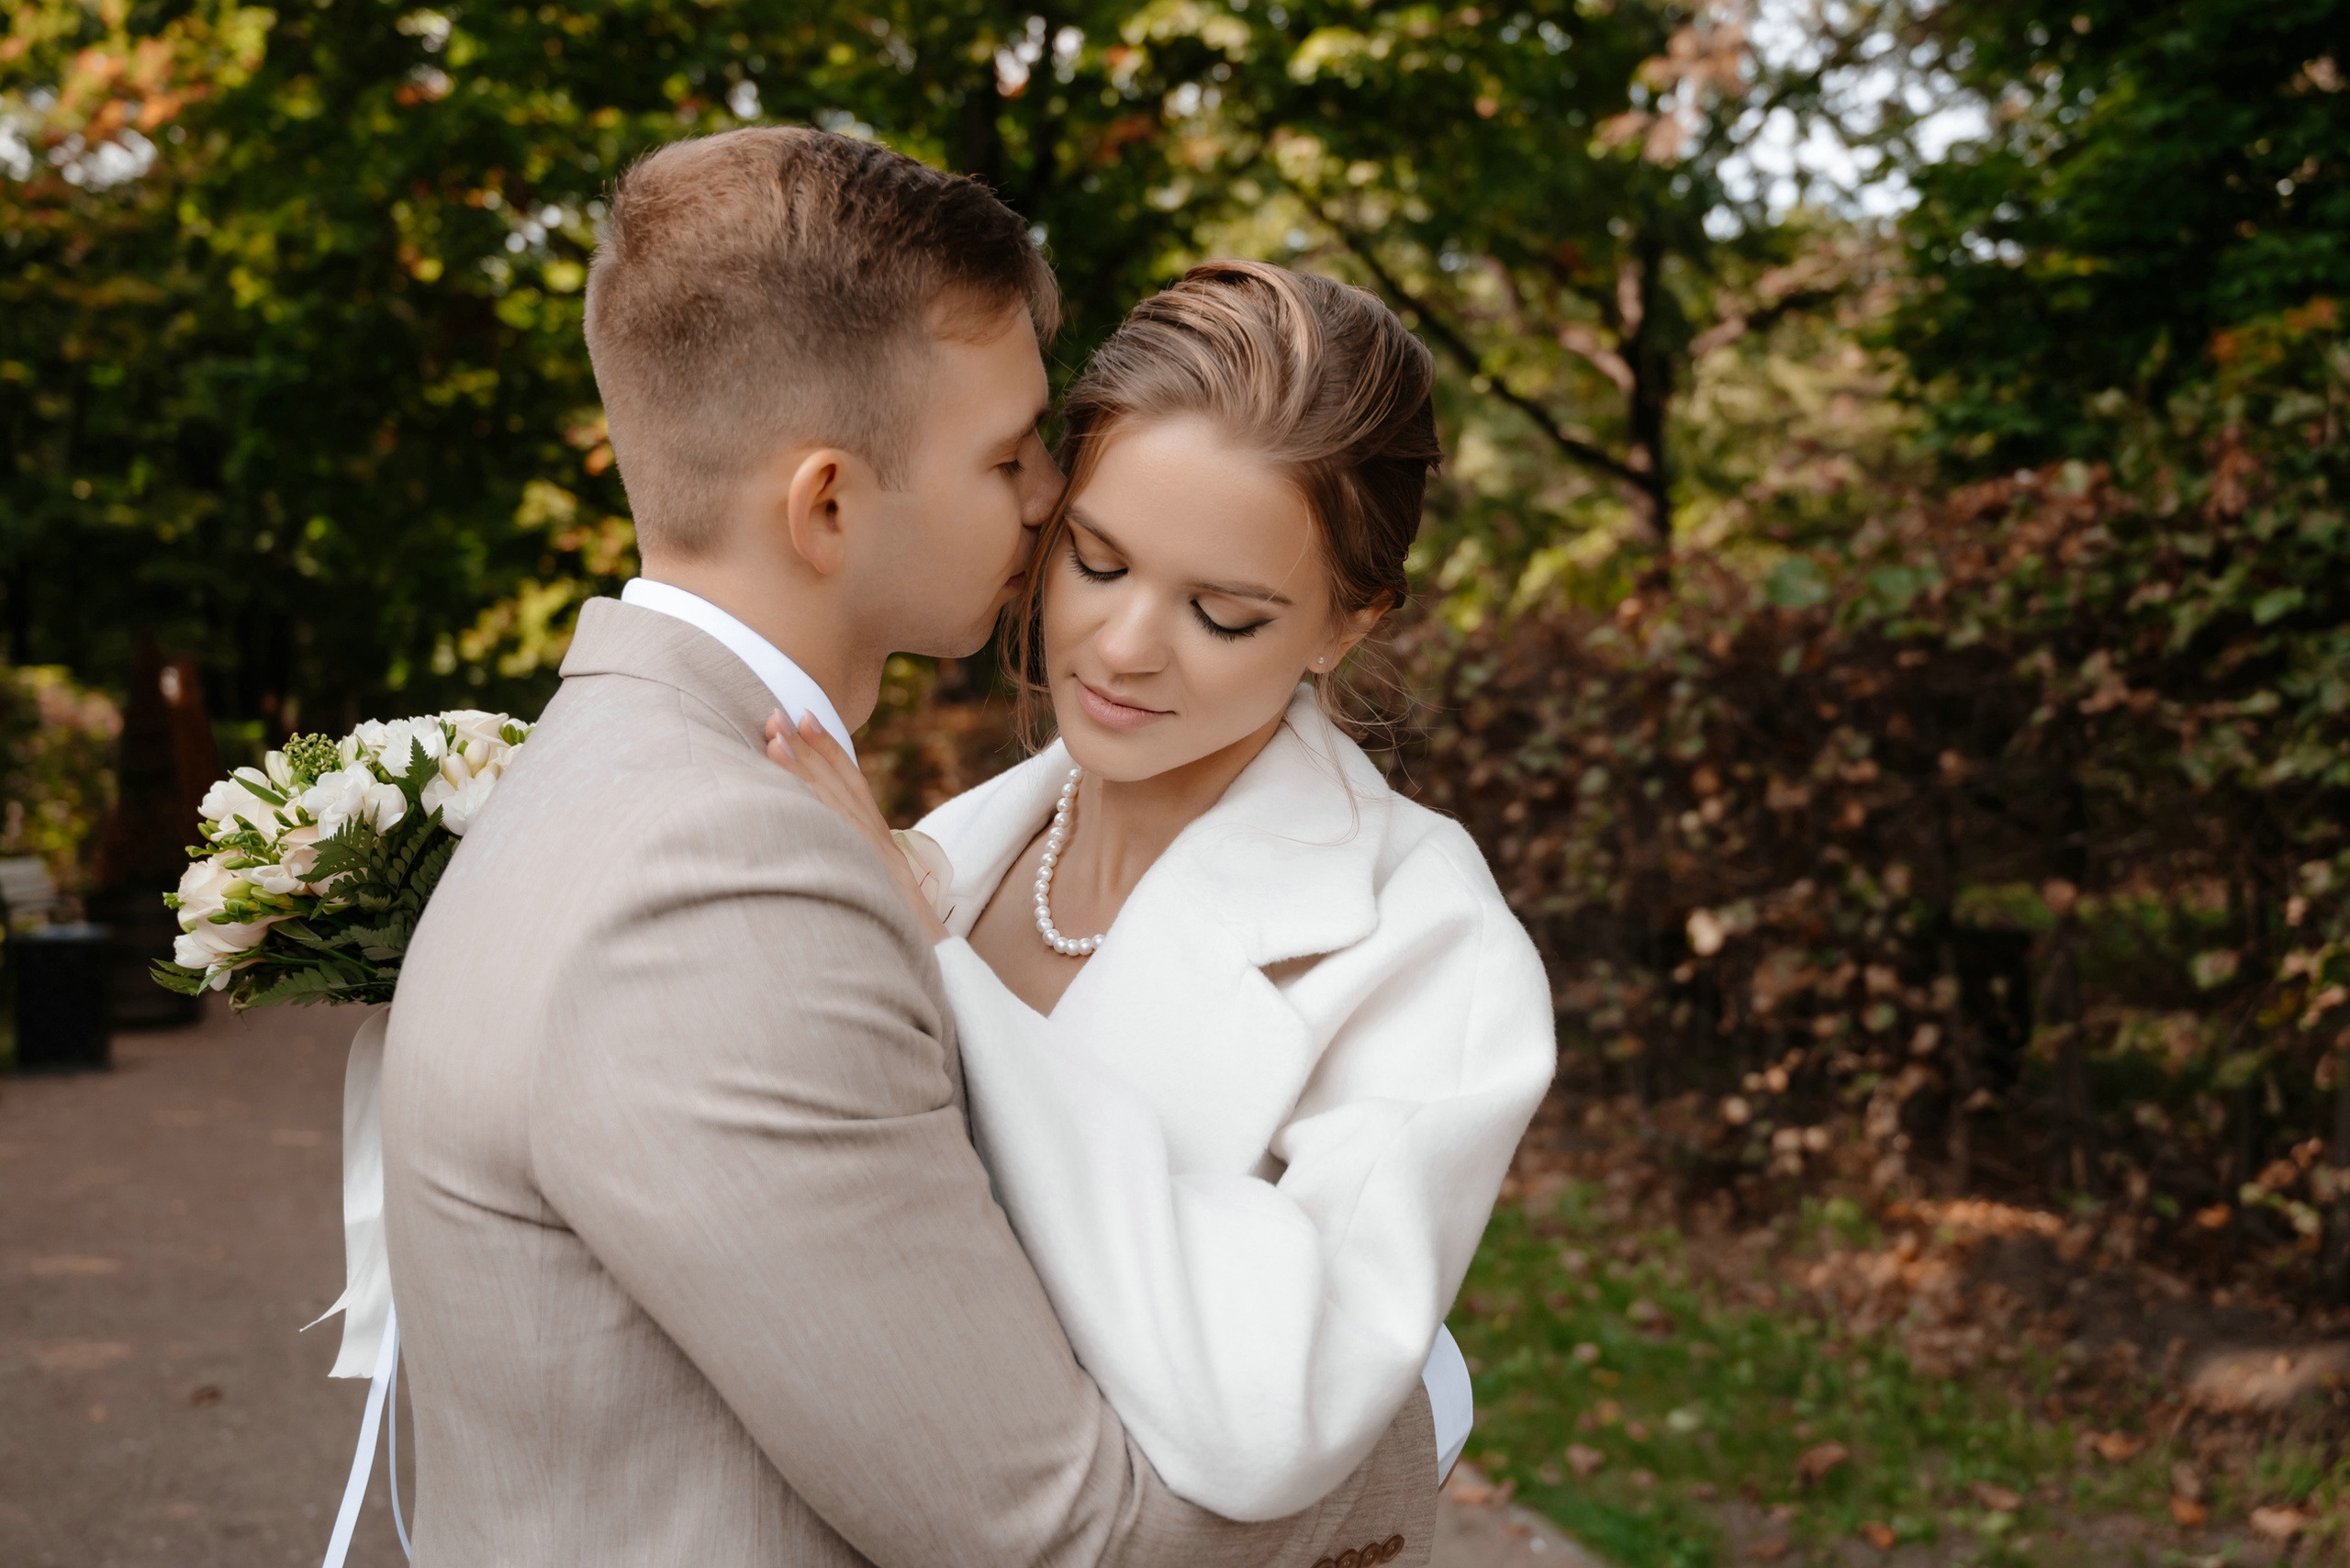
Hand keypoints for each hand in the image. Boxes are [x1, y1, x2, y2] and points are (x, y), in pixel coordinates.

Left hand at [764, 712, 949, 943]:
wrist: (940, 972)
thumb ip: (859, 873)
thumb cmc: (905, 944)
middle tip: (777, 713)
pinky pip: (834, 832)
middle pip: (842, 784)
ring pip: (834, 802)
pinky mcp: (867, 874)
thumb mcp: (881, 900)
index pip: (853, 786)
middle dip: (809, 746)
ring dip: (802, 767)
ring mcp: (874, 859)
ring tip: (773, 737)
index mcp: (882, 846)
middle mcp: (880, 845)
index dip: (829, 749)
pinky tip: (784, 785)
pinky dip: (810, 803)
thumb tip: (829, 861)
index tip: (805, 717)